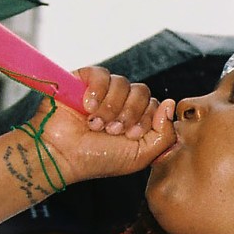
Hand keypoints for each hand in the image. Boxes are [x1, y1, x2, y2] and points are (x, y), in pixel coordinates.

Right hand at [30, 67, 175, 183]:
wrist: (62, 156)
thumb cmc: (99, 159)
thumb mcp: (141, 155)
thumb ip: (164, 134)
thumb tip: (170, 104)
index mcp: (135, 119)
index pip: (155, 104)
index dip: (146, 119)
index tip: (130, 135)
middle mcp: (120, 103)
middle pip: (142, 91)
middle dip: (129, 114)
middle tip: (112, 131)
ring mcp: (101, 91)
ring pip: (123, 83)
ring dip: (111, 107)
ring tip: (96, 124)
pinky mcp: (82, 80)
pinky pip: (101, 74)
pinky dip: (97, 91)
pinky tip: (87, 108)